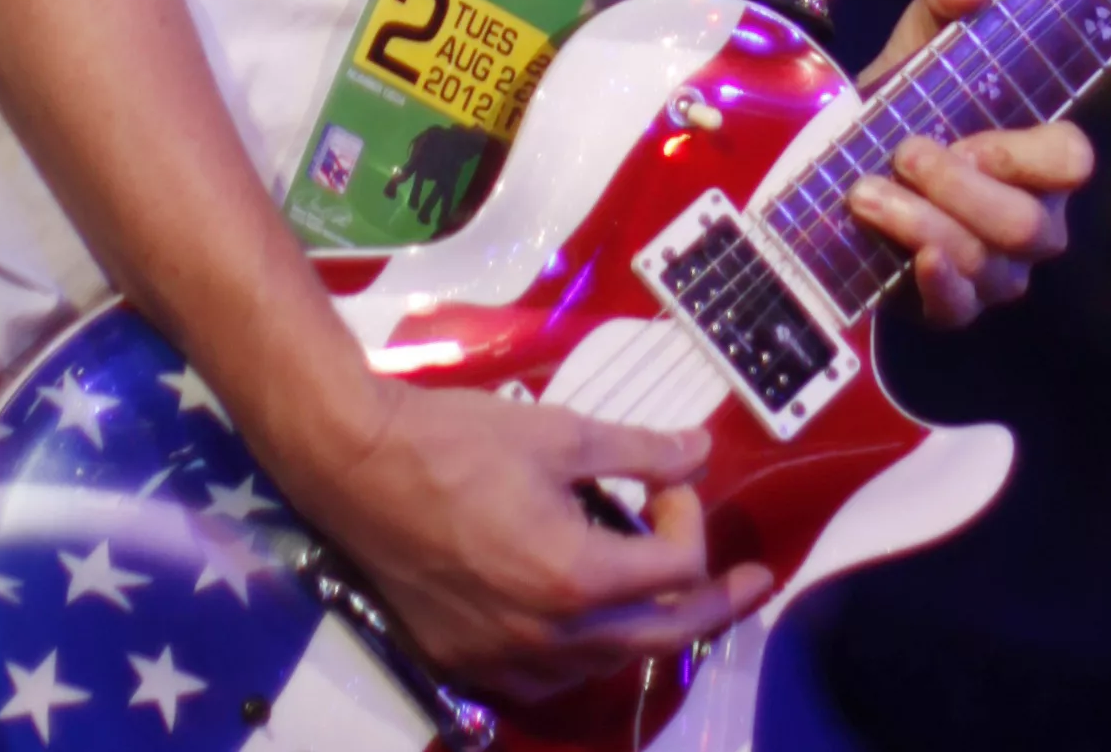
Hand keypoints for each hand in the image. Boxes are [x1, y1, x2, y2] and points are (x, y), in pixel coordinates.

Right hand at [282, 380, 772, 699]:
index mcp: (574, 577)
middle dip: (714, 606)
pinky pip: (552, 677)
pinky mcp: (469, 664)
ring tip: (674, 596)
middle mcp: (547, 636)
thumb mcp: (561, 433)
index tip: (669, 477)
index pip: (675, 572)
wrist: (356, 468)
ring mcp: (505, 660)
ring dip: (650, 627)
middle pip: (659, 638)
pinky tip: (595, 623)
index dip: (689, 517)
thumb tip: (701, 449)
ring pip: (607, 662)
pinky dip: (589, 650)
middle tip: (753, 584)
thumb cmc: (457, 440)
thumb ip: (641, 451)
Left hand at [850, 0, 1093, 326]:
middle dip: (959, 188)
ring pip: (988, 266)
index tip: (968, 135)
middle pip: (1028, 226)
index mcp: (1040, 155)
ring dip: (921, 223)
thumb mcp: (923, 38)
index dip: (1021, 154)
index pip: (1072, 161)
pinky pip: (961, 311)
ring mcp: (997, 269)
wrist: (849, 157)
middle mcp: (1034, 218)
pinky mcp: (954, 303)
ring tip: (865, 191)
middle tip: (904, 152)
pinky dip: (939, 286)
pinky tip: (910, 260)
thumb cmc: (909, 99)